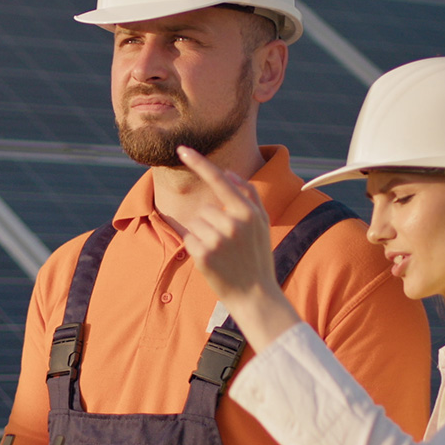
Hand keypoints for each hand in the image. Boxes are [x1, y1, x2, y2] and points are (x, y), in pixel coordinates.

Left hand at [178, 147, 299, 350]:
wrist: (255, 295)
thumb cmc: (256, 257)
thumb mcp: (261, 225)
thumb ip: (248, 196)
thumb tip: (228, 174)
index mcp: (248, 213)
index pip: (219, 180)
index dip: (199, 162)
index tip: (182, 148)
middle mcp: (233, 224)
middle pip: (206, 209)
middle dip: (212, 224)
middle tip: (230, 246)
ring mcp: (217, 240)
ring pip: (196, 223)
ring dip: (204, 236)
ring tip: (223, 254)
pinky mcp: (203, 255)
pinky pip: (189, 239)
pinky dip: (196, 248)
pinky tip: (212, 261)